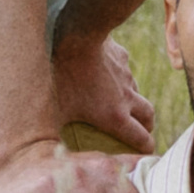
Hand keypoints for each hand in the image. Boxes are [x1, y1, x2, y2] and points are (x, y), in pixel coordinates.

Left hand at [52, 28, 154, 153]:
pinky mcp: (121, 58)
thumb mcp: (54, 112)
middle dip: (147, 127)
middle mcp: (126, 98)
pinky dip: (120, 79)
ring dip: (132, 102)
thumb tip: (45, 152)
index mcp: (115, 117)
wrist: (74, 37)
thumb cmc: (62, 78)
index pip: (141, 139)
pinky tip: (106, 75)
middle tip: (141, 131)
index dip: (146, 149)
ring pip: (136, 92)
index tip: (146, 154)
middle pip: (149, 116)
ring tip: (118, 104)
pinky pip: (125, 71)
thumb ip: (53, 134)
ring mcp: (126, 76)